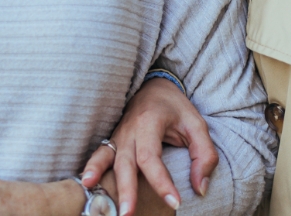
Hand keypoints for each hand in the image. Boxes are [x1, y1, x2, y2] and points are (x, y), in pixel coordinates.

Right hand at [80, 77, 218, 215]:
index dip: (162, 182)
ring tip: (93, 193)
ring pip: (106, 158)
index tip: (176, 202)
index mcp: (150, 122)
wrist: (154, 86)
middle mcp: (130, 130)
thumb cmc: (176, 108)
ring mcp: (118, 135)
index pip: (152, 157)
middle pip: (125, 162)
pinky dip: (91, 168)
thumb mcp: (197, 125)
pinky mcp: (113, 141)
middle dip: (126, 190)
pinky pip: (100, 155)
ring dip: (99, 176)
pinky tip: (86, 182)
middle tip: (128, 214)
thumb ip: (204, 155)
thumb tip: (200, 188)